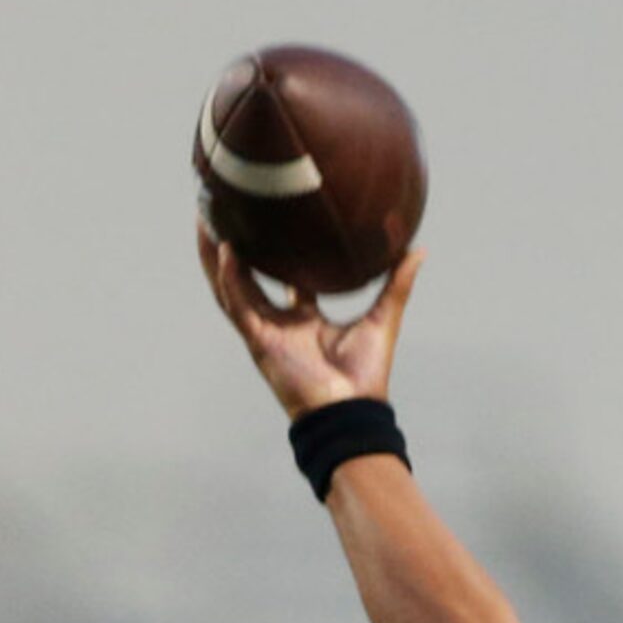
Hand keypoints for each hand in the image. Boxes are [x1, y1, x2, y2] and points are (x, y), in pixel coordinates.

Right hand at [197, 222, 423, 419]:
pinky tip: (224, 250)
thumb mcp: (384, 318)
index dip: (275, 253)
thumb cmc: (366, 373)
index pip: (285, 278)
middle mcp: (281, 323)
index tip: (270, 221)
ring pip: (230, 287)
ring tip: (204, 221)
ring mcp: (265, 331)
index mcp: (306, 318)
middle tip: (224, 213)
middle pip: (248, 278)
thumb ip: (397, 285)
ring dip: (215, 257)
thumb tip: (418, 250)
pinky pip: (237, 305)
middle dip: (232, 248)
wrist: (352, 410)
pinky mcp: (259, 341)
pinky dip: (230, 278)